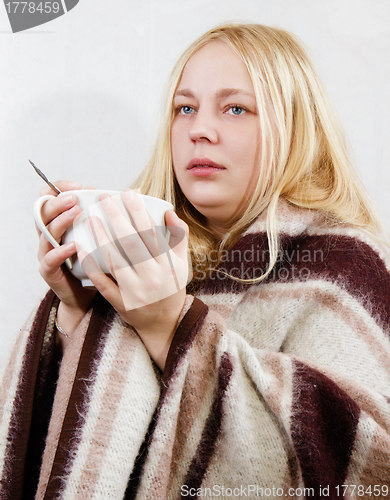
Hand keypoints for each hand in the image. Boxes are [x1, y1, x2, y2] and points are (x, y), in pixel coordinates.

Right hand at [36, 180, 96, 337]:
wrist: (85, 296)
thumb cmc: (97, 263)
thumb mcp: (101, 237)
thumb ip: (104, 217)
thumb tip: (125, 196)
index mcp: (60, 223)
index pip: (51, 197)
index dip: (61, 187)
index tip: (80, 185)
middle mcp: (50, 235)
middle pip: (44, 211)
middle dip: (59, 201)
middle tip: (74, 196)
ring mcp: (46, 253)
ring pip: (46, 233)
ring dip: (60, 221)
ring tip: (74, 212)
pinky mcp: (49, 272)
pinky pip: (50, 260)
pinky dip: (60, 252)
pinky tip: (73, 246)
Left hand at [79, 189, 188, 368]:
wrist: (165, 324)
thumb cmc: (171, 289)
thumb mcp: (181, 264)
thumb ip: (178, 237)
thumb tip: (169, 212)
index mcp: (167, 265)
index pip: (151, 233)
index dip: (138, 211)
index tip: (128, 194)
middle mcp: (152, 277)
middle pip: (131, 243)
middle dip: (117, 218)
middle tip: (104, 199)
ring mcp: (135, 291)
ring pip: (116, 260)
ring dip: (102, 238)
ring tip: (92, 218)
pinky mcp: (121, 303)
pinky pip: (104, 282)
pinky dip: (93, 266)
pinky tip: (83, 249)